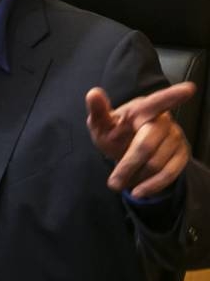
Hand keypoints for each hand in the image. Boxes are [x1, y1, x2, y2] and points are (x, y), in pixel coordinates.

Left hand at [85, 82, 194, 197]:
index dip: (173, 95)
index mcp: (143, 109)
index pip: (157, 101)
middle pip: (146, 146)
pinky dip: (152, 186)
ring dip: (136, 177)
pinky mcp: (182, 154)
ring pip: (156, 164)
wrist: (127, 149)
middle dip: (127, 166)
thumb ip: (98, 111)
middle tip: (112, 184)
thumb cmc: (114, 133)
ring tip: (123, 180)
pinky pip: (170, 174)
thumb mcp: (101, 125)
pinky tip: (139, 192)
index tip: (188, 89)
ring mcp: (176, 137)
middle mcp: (164, 121)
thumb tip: (93, 93)